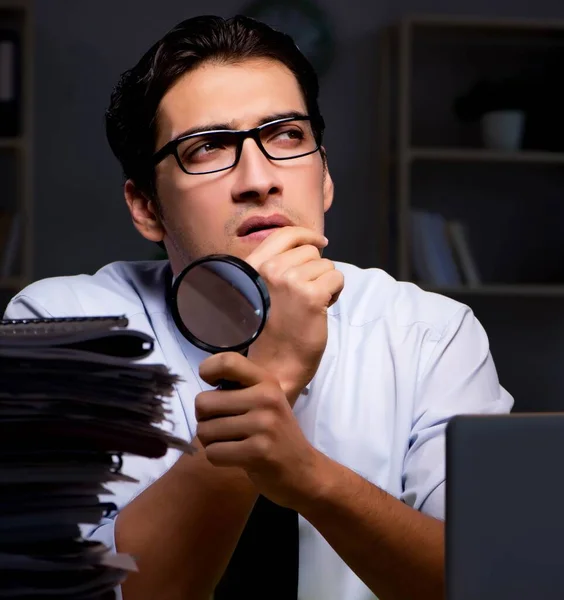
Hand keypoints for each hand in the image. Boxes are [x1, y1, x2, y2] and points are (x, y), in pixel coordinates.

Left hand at [195, 352, 323, 508]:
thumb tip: (203, 382)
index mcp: (266, 381)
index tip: (213, 389)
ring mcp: (263, 425)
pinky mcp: (258, 452)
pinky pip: (213, 453)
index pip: (226, 362)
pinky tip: (236, 459)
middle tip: (223, 428)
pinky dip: (218, 459)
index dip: (208, 372)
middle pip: (203, 402)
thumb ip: (238, 388)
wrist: (303, 471)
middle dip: (205, 420)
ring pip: (205, 430)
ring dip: (211, 442)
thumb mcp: (265, 402)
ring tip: (232, 444)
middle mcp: (266, 398)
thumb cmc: (275, 434)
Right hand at [244, 226, 343, 404]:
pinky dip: (335, 293)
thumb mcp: (259, 291)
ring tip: (310, 305)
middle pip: (310, 250)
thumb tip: (309, 245)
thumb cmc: (267, 333)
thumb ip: (274, 266)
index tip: (320, 242)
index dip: (306, 235)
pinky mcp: (312, 296)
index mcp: (253, 267)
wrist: (271, 367)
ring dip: (325, 282)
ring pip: (326, 264)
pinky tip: (320, 309)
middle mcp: (269, 270)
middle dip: (315, 269)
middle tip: (306, 295)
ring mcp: (290, 281)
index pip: (284, 234)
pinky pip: (336, 278)